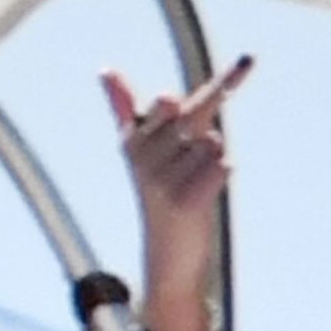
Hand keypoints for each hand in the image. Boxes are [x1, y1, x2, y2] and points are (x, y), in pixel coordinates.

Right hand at [101, 57, 252, 327]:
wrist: (168, 259)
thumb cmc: (161, 198)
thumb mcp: (142, 153)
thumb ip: (126, 110)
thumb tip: (105, 71)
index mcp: (132, 142)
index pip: (168, 103)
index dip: (187, 102)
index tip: (225, 79)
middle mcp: (143, 159)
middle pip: (196, 116)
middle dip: (202, 132)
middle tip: (188, 163)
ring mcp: (163, 181)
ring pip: (213, 142)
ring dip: (211, 161)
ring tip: (193, 186)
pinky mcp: (186, 201)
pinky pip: (222, 165)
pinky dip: (220, 176)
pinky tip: (202, 196)